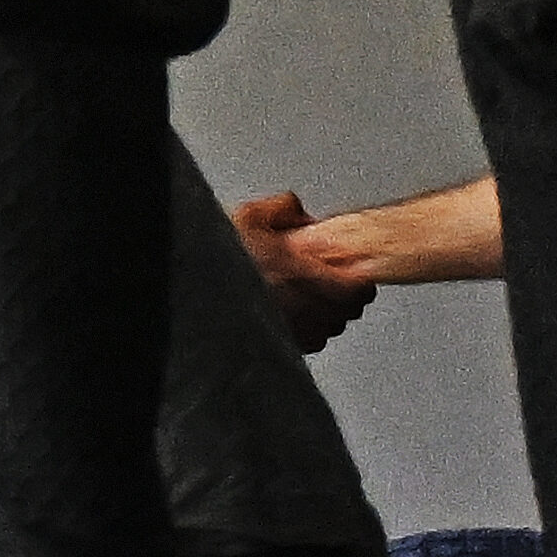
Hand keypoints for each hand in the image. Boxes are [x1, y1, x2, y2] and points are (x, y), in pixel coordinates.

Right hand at [228, 193, 370, 353]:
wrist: (195, 295)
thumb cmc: (221, 263)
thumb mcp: (249, 217)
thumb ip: (282, 208)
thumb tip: (295, 210)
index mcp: (310, 280)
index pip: (361, 289)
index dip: (356, 278)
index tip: (346, 269)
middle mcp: (309, 313)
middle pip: (348, 310)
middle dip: (338, 294)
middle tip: (319, 279)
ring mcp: (298, 335)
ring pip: (329, 327)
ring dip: (321, 313)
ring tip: (297, 295)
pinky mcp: (284, 348)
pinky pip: (308, 341)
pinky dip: (303, 328)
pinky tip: (282, 311)